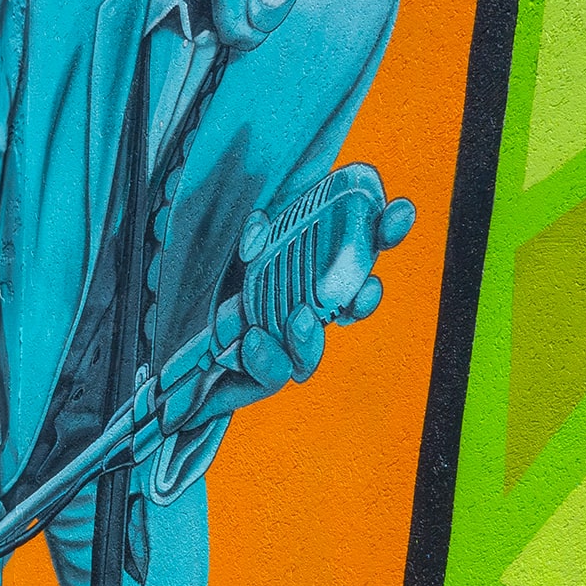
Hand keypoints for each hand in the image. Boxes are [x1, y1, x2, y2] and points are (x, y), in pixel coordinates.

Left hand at [183, 194, 417, 429]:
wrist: (187, 345)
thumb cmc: (227, 287)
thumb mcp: (239, 252)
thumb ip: (253, 236)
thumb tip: (259, 225)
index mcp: (323, 267)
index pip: (367, 246)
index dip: (390, 228)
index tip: (398, 211)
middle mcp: (318, 307)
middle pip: (356, 303)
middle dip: (367, 295)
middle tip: (364, 289)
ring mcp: (293, 343)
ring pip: (316, 347)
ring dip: (313, 336)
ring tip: (300, 318)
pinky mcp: (268, 374)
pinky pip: (277, 372)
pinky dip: (267, 357)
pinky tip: (252, 341)